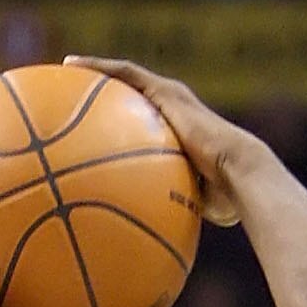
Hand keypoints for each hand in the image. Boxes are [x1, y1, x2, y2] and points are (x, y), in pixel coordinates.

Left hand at [63, 55, 249, 225]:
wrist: (238, 173)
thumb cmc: (225, 198)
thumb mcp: (191, 205)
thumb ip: (173, 211)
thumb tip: (158, 241)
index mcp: (181, 130)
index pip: (147, 120)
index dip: (123, 119)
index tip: (97, 124)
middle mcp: (174, 106)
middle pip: (133, 92)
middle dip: (104, 89)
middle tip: (75, 89)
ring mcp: (170, 95)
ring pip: (125, 76)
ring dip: (96, 70)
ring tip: (67, 66)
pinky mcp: (165, 90)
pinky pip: (125, 74)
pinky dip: (99, 67)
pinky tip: (72, 65)